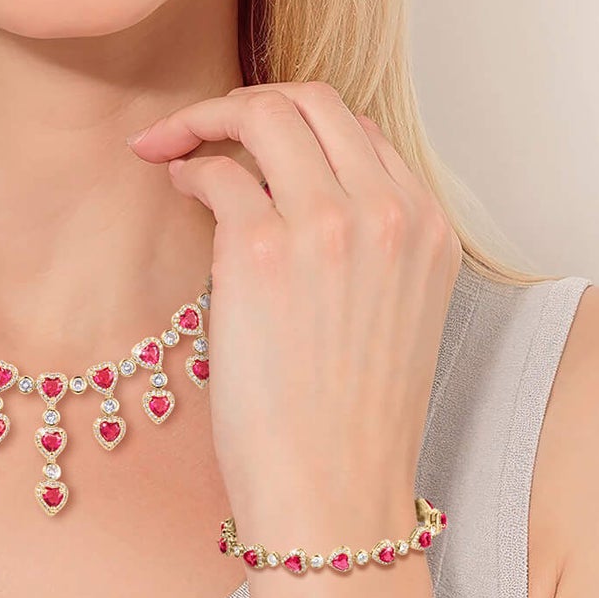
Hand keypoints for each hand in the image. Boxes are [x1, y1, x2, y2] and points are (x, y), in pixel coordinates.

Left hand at [127, 82, 462, 536]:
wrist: (335, 496)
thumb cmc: (349, 421)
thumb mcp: (392, 313)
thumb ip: (364, 240)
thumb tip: (286, 186)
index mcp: (428, 227)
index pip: (358, 130)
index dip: (294, 125)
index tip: (249, 143)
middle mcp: (388, 212)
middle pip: (311, 101)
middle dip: (244, 101)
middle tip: (197, 127)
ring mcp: (327, 225)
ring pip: (263, 114)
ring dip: (205, 120)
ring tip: (170, 146)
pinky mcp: (262, 251)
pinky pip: (216, 173)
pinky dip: (187, 170)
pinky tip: (175, 188)